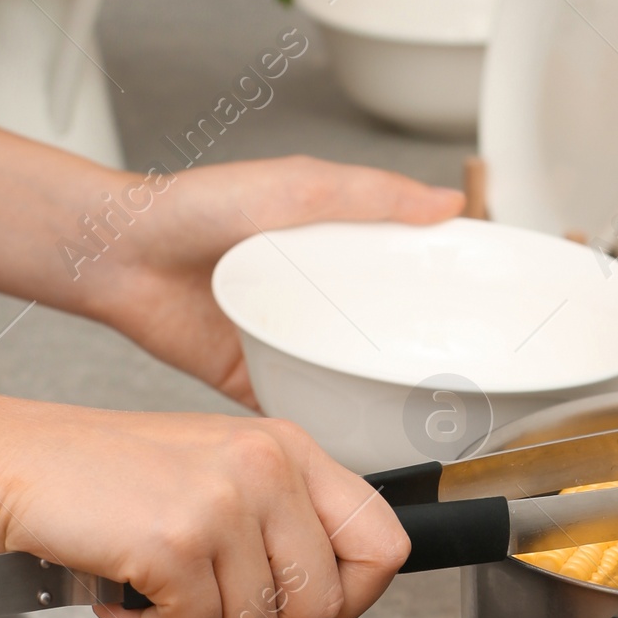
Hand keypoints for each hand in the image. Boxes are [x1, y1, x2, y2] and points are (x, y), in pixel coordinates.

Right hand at [0, 390, 409, 617]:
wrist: (17, 462)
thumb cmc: (109, 475)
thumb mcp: (221, 472)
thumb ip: (285, 520)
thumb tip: (342, 589)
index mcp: (289, 448)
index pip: (384, 540)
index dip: (355, 593)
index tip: (314, 604)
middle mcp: (267, 466)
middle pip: (325, 602)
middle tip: (211, 603)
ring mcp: (224, 502)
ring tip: (160, 587)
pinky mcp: (175, 542)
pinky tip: (127, 592)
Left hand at [81, 156, 461, 403]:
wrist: (123, 255)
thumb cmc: (199, 206)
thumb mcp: (299, 184)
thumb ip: (373, 193)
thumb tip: (447, 203)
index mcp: (338, 247)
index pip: (409, 270)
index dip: (450, 289)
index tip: (494, 310)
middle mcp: (321, 297)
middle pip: (389, 329)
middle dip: (427, 350)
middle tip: (471, 370)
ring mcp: (292, 340)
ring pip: (352, 374)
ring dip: (382, 390)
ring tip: (429, 411)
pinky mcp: (258, 377)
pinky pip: (304, 406)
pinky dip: (329, 422)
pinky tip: (361, 434)